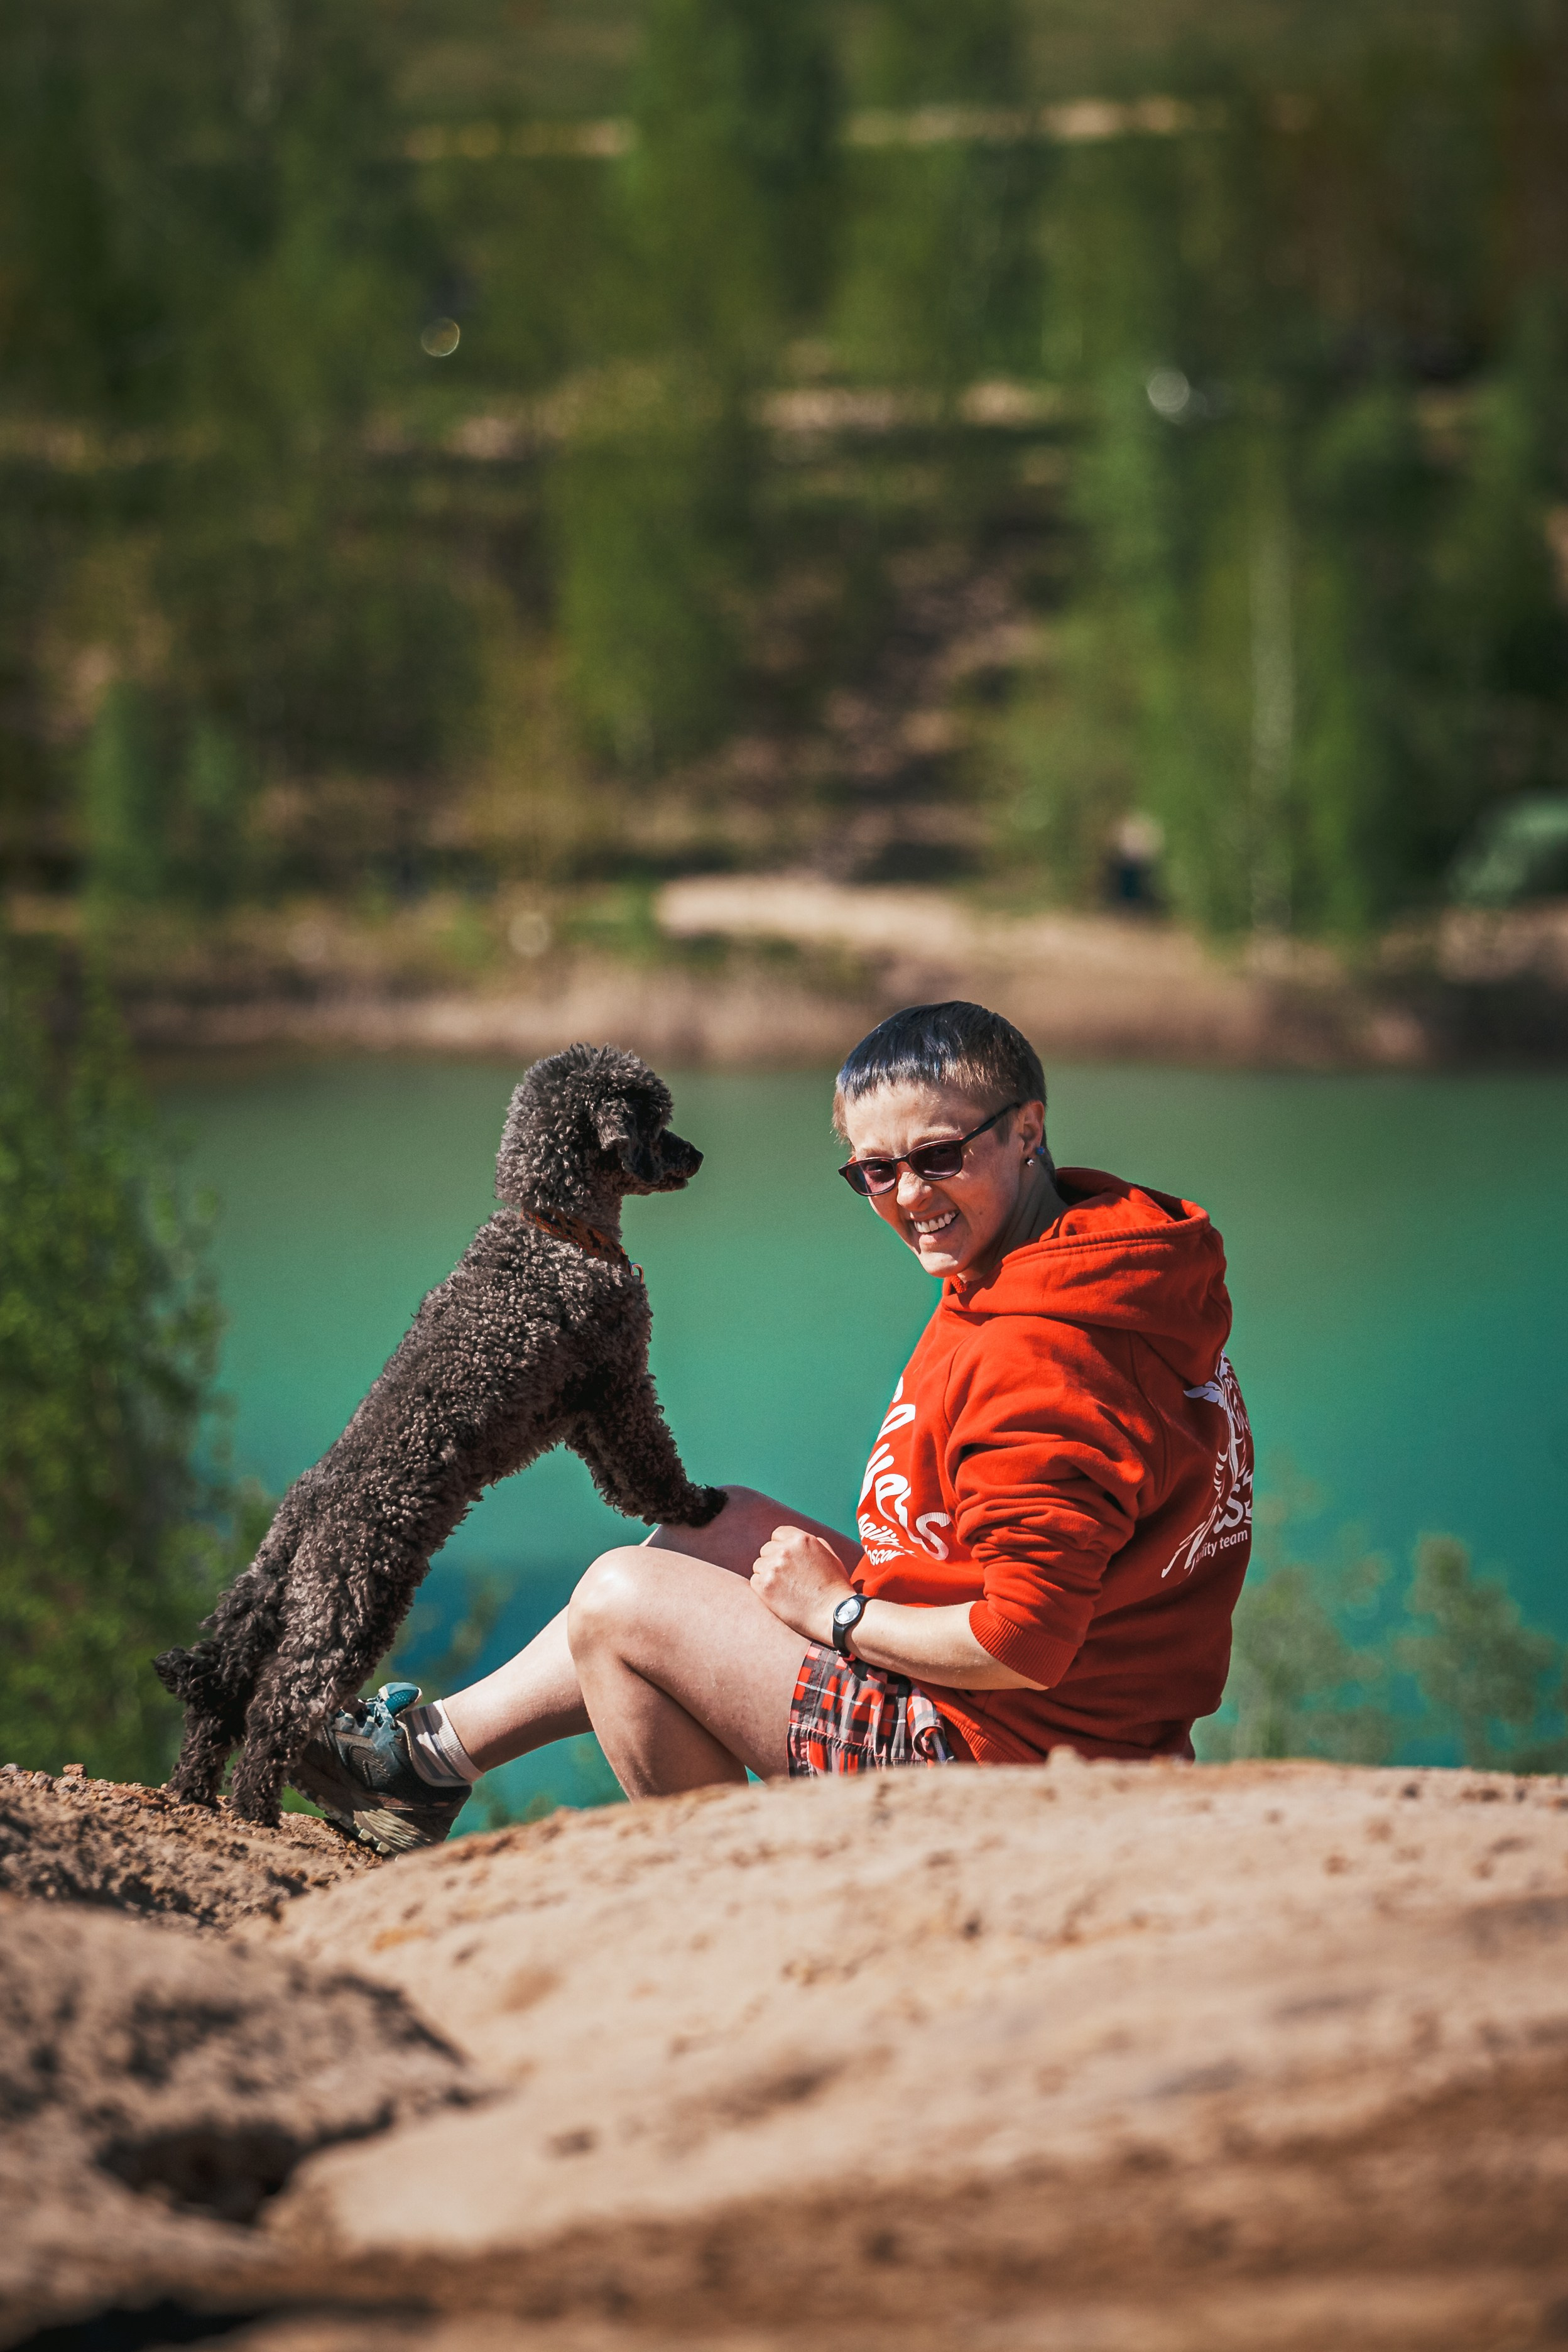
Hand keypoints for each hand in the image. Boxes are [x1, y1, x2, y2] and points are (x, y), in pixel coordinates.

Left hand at [750, 1525, 853, 1644]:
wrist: (834, 1614)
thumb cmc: (835, 1587)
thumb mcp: (830, 1556)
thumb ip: (812, 1543)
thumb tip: (796, 1540)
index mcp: (801, 1540)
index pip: (777, 1534)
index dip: (781, 1547)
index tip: (787, 1560)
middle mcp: (785, 1550)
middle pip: (766, 1550)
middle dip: (774, 1561)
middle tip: (787, 1579)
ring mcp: (773, 1567)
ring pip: (759, 1565)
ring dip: (767, 1575)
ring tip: (784, 1589)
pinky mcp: (764, 1586)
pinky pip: (755, 1581)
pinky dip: (763, 1588)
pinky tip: (778, 1597)